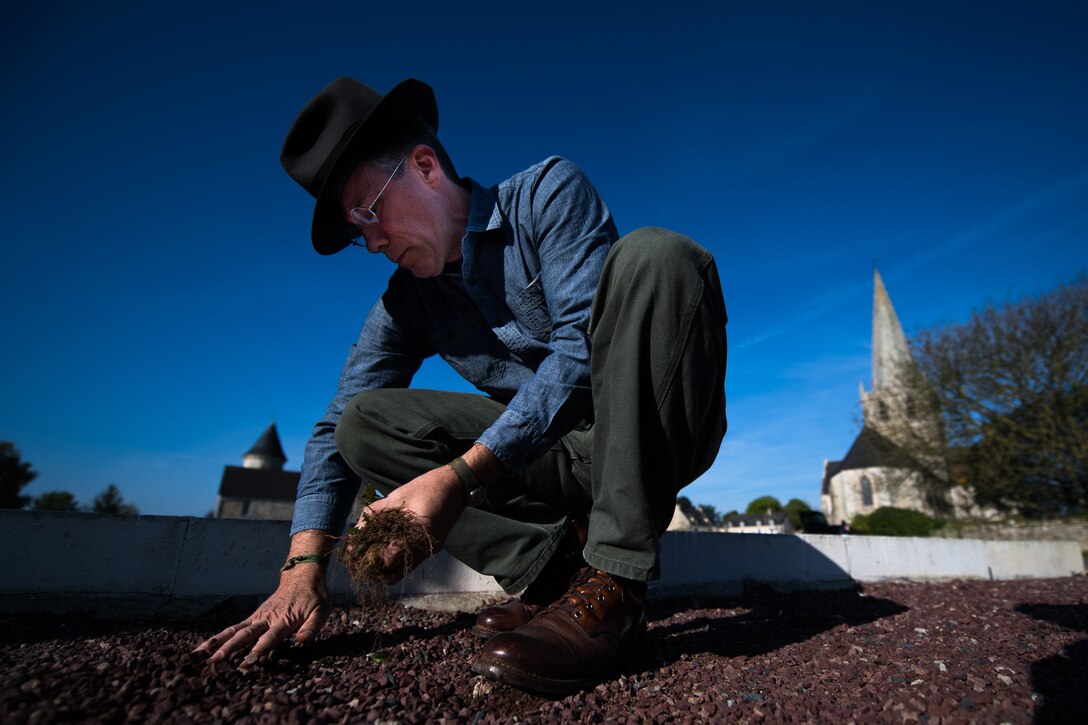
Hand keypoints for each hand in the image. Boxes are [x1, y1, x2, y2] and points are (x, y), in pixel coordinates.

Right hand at [193, 531, 331, 666]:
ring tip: (199, 657)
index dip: (258, 651)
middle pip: (245, 635)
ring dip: (217, 643)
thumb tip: (301, 641)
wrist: (302, 574)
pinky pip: (235, 628)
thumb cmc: (315, 596)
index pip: (270, 638)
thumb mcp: (322, 610)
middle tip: (214, 662)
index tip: (246, 664)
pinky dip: (219, 637)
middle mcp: (267, 618)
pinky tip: (205, 648)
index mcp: (284, 619)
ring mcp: (258, 617)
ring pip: (234, 631)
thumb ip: (312, 627)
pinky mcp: (254, 617)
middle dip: (229, 649)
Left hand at [354, 464, 464, 581]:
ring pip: (401, 572)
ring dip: (384, 566)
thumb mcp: (397, 495)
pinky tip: (387, 544)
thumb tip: (356, 529)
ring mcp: (430, 550)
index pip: (388, 560)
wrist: (457, 484)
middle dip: (374, 569)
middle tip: (360, 555)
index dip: (369, 558)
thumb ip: (375, 513)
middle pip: (393, 575)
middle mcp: (426, 548)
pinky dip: (396, 558)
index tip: (354, 551)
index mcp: (418, 533)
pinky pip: (409, 561)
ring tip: (371, 550)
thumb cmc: (427, 486)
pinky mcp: (432, 548)